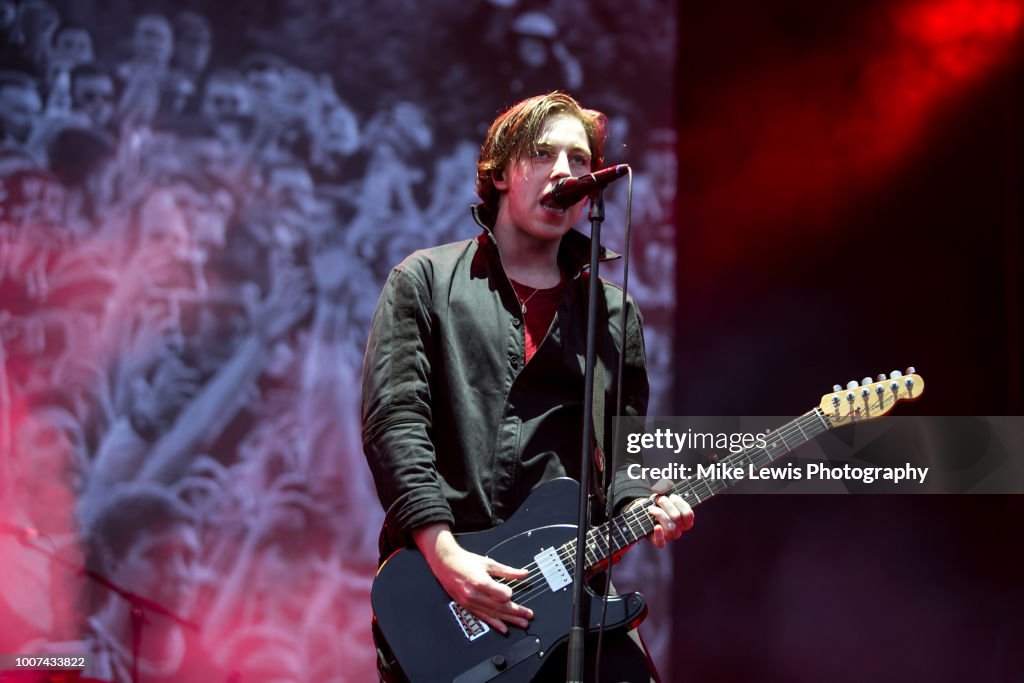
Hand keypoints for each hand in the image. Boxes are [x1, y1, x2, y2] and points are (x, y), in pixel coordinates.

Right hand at [413, 524, 532, 634]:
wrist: (445, 563)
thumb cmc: (465, 561)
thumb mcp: (488, 563)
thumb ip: (507, 571)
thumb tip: (523, 573)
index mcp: (480, 582)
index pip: (501, 595)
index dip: (509, 595)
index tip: (513, 592)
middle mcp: (475, 595)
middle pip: (500, 607)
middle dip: (516, 612)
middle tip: (528, 616)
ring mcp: (470, 602)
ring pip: (493, 614)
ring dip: (509, 620)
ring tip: (521, 623)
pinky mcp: (467, 606)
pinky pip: (483, 617)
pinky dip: (494, 624)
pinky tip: (504, 628)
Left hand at [632, 479, 693, 548]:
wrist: (644, 515)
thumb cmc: (658, 505)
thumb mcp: (665, 496)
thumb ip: (668, 491)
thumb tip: (664, 485)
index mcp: (685, 521)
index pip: (688, 514)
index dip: (679, 503)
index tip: (671, 496)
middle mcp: (679, 530)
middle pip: (676, 517)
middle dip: (666, 504)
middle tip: (658, 499)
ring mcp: (670, 537)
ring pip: (670, 527)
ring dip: (659, 514)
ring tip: (651, 508)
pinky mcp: (659, 542)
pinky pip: (662, 542)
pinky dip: (659, 534)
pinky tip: (656, 526)